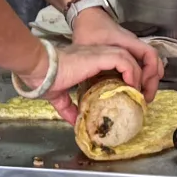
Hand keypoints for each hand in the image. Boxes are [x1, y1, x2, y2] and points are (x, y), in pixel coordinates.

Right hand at [17, 43, 141, 123]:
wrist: (39, 68)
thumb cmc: (45, 80)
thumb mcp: (59, 97)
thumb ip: (69, 108)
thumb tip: (75, 123)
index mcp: (87, 62)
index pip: (112, 62)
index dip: (122, 75)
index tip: (126, 93)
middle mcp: (95, 54)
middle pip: (124, 57)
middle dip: (134, 73)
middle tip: (136, 92)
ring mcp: (98, 54)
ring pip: (127, 57)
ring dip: (136, 73)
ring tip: (136, 91)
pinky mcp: (99, 57)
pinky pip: (124, 61)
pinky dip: (132, 72)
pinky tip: (132, 86)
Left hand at [70, 9, 164, 100]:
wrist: (87, 15)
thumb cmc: (87, 28)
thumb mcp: (87, 46)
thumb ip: (89, 64)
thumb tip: (86, 88)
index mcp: (126, 41)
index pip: (148, 54)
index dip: (147, 72)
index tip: (136, 87)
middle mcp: (133, 44)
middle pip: (154, 61)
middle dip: (152, 81)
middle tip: (146, 98)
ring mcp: (132, 47)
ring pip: (150, 63)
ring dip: (150, 79)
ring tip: (143, 96)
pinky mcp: (128, 50)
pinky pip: (142, 63)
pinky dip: (144, 75)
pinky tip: (136, 87)